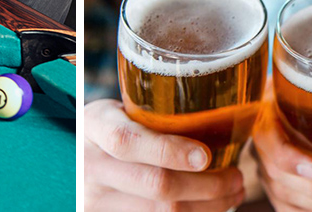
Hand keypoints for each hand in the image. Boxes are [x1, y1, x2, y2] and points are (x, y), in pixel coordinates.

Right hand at [84, 98, 244, 210]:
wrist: (74, 155)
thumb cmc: (112, 125)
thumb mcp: (119, 109)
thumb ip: (153, 113)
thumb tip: (220, 111)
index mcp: (94, 126)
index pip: (127, 142)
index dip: (170, 150)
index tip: (206, 155)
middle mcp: (90, 166)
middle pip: (154, 185)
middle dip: (207, 186)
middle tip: (236, 177)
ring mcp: (96, 200)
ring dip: (207, 207)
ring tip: (233, 193)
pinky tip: (209, 208)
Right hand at [252, 108, 311, 211]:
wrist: (289, 112)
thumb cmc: (305, 101)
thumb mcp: (308, 92)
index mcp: (265, 122)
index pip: (270, 144)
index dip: (292, 160)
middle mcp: (262, 152)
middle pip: (283, 178)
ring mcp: (268, 176)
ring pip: (289, 199)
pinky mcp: (278, 195)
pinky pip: (292, 211)